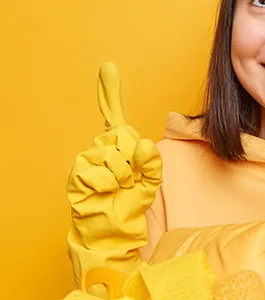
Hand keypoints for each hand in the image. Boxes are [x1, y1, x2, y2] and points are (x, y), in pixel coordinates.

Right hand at [67, 63, 161, 283]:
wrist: (115, 232)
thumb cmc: (131, 204)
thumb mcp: (151, 179)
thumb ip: (150, 159)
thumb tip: (141, 142)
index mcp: (118, 144)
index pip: (114, 114)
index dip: (109, 90)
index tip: (108, 67)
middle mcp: (101, 147)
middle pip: (123, 135)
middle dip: (134, 160)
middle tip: (131, 179)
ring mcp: (87, 160)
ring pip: (113, 154)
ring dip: (123, 175)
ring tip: (120, 189)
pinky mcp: (78, 175)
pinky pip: (100, 171)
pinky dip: (109, 185)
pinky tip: (107, 193)